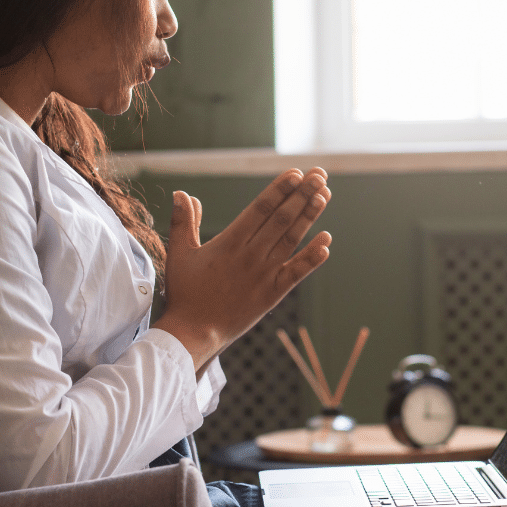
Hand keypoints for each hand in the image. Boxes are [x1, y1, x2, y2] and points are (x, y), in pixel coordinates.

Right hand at [153, 168, 331, 373]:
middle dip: (302, 194)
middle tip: (319, 174)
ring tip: (325, 195)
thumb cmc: (185, 293)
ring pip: (292, 240)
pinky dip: (312, 257)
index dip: (280, 189)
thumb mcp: (179, 254)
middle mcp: (251, 256)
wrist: (194, 334)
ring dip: (310, 216)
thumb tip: (181, 193)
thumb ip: (183, 221)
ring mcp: (264, 275)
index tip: (295, 173)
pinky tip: (327, 241)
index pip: (261, 209)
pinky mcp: (273, 294)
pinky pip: (297, 273)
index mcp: (229, 243)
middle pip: (282, 219)